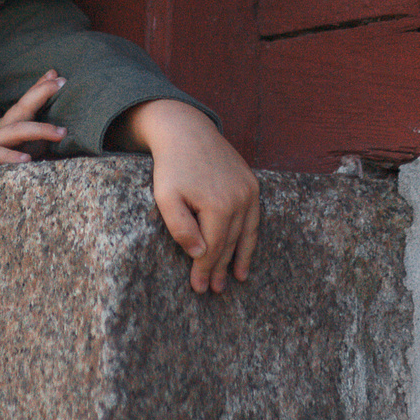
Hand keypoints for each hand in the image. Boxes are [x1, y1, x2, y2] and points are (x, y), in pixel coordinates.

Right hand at [0, 69, 69, 167]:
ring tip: (61, 131)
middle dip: (41, 94)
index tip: (54, 73)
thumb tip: (22, 140)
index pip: (22, 105)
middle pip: (22, 109)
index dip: (38, 90)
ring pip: (16, 131)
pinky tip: (26, 160)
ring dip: (39, 129)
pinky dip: (10, 156)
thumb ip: (0, 140)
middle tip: (61, 81)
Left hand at [113, 99, 260, 293]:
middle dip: (220, 268)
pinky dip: (250, 237)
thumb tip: (199, 254)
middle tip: (213, 290)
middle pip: (230, 243)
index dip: (204, 269)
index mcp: (218, 205)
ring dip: (241, 258)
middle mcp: (240, 199)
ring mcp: (249, 191)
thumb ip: (180, 228)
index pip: (213, 247)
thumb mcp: (165, 197)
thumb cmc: (170, 166)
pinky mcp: (252, 183)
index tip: (198, 288)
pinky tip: (245, 251)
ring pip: (246, 233)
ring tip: (236, 279)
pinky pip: (253, 218)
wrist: (186, 130)